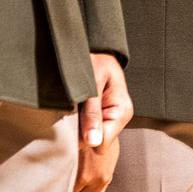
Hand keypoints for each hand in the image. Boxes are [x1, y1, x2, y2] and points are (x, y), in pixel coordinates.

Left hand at [73, 53, 130, 191]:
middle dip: (81, 132)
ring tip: (73, 107)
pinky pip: (86, 130)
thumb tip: (93, 143)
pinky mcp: (99, 117)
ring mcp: (108, 119)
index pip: (102, 143)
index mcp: (121, 111)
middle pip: (96, 144)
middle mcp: (117, 118)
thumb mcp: (91, 83)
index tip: (74, 120)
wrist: (95, 49)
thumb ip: (92, 112)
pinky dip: (77, 122)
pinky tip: (74, 109)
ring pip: (89, 139)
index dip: (86, 136)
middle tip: (71, 112)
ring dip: (78, 126)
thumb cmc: (94, 61)